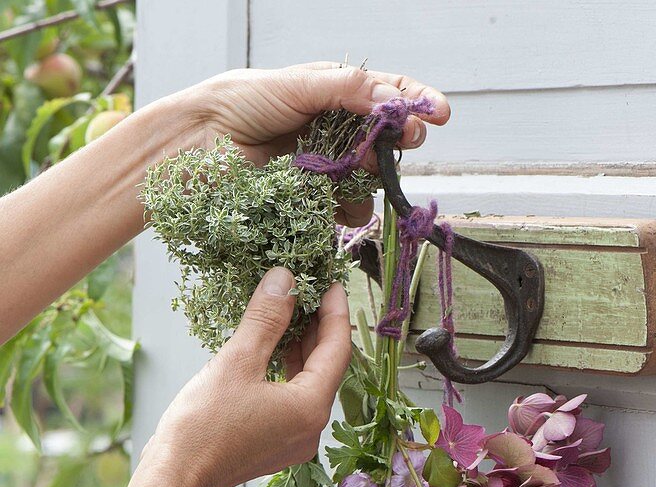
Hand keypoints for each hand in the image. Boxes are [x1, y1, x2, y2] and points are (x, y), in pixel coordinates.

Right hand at [146, 268, 350, 486]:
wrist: (175, 477)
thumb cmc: (203, 424)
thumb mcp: (237, 361)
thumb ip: (266, 319)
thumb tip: (284, 279)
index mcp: (310, 408)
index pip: (338, 349)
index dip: (335, 311)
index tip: (331, 281)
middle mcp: (311, 428)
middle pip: (326, 368)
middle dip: (318, 327)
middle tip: (309, 291)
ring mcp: (295, 440)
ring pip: (309, 384)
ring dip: (301, 348)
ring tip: (290, 313)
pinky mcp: (276, 445)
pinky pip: (292, 399)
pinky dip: (287, 371)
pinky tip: (272, 350)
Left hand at [183, 62, 449, 224]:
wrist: (195, 148)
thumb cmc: (238, 104)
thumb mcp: (295, 85)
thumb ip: (346, 90)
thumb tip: (391, 97)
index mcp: (332, 94)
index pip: (386, 96)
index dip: (417, 104)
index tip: (440, 114)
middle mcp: (333, 132)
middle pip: (385, 141)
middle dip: (399, 142)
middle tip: (402, 143)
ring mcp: (324, 170)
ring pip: (370, 180)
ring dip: (372, 179)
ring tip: (358, 172)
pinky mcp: (311, 204)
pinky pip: (346, 211)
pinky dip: (349, 210)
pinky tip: (338, 206)